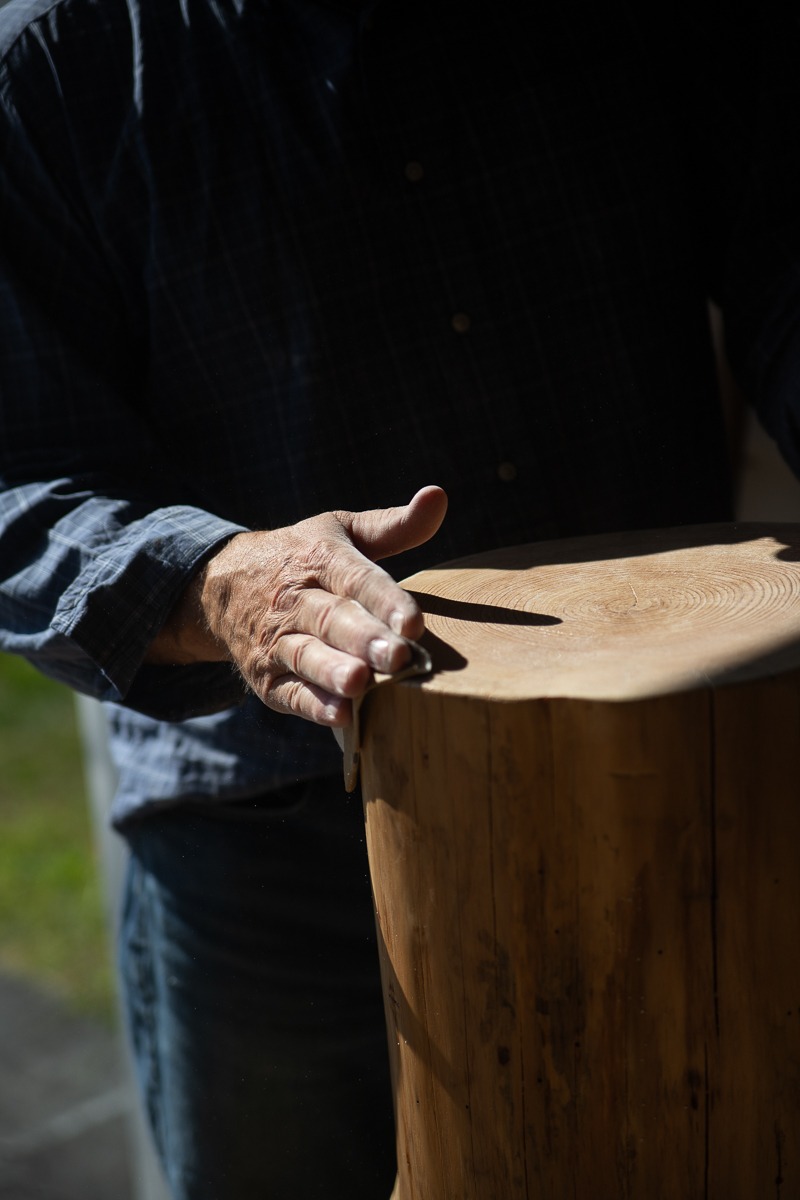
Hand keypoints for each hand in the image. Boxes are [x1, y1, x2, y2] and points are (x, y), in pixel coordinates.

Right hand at [148, 486, 447, 724]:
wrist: (222, 586)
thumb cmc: (301, 558)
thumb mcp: (340, 531)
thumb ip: (394, 524)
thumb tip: (438, 496)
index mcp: (320, 560)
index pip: (357, 578)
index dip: (386, 600)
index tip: (414, 622)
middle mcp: (295, 600)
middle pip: (332, 620)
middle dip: (365, 639)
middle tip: (398, 657)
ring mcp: (277, 642)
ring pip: (306, 657)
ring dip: (333, 672)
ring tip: (361, 683)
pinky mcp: (266, 678)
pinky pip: (289, 694)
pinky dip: (313, 706)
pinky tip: (341, 716)